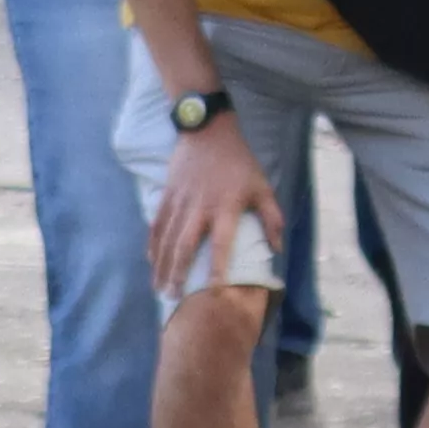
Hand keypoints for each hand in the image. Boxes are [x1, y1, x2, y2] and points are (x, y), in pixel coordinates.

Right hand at [150, 108, 282, 299]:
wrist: (208, 130)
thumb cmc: (239, 162)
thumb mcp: (262, 187)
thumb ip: (272, 218)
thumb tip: (277, 249)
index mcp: (226, 207)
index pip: (223, 242)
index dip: (219, 266)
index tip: (215, 290)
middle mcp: (200, 207)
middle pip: (186, 245)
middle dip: (178, 273)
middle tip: (174, 297)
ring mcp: (180, 201)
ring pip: (168, 239)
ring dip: (162, 265)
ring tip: (159, 288)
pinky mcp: (168, 194)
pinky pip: (158, 224)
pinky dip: (153, 244)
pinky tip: (151, 261)